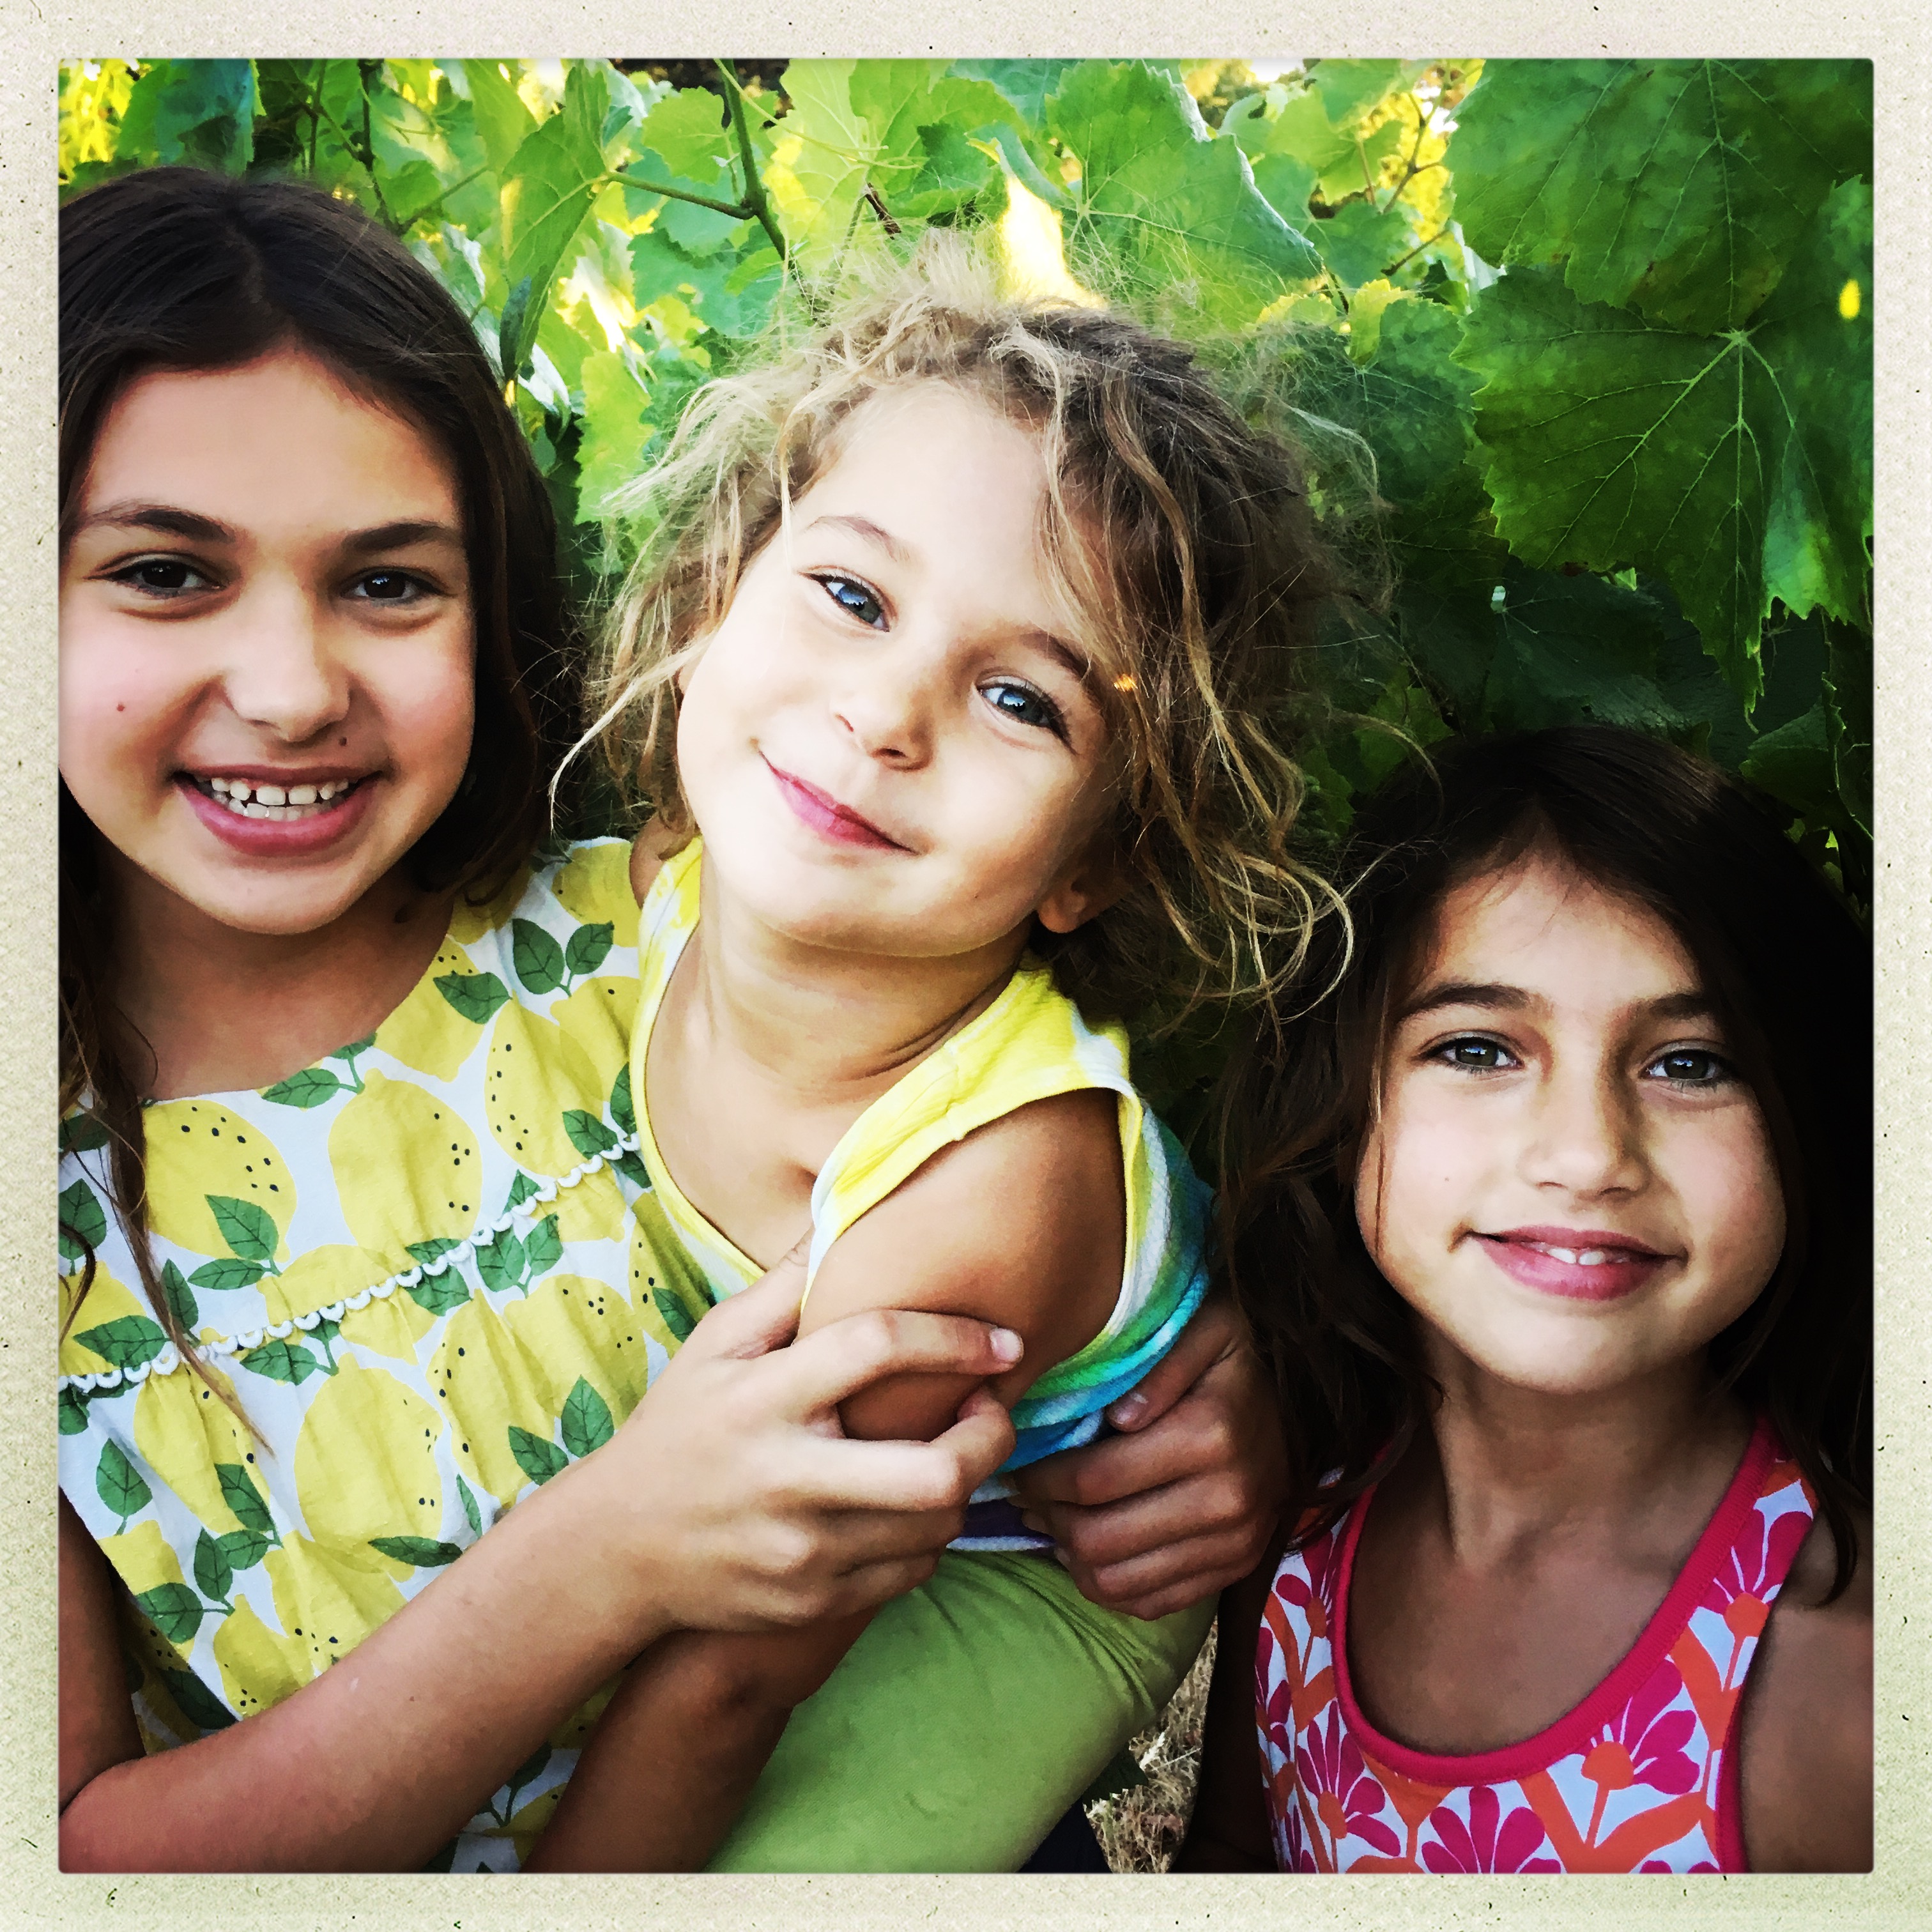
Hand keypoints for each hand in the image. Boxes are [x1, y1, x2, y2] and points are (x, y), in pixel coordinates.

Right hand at [582, 1251, 1019, 1634]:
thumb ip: (786, 1286)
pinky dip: (930, 1533)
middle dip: (990, 1436)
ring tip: (954, 1448)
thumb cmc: (679, 1428)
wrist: (619, 1549)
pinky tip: (913, 1502)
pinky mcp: (815, 1604)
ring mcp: (804, 1552)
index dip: (953, 1339)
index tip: (1003, 1340)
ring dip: (965, 1481)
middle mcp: (787, 1479)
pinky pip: (913, 1570)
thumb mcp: (715, 1344)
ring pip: (936, 1525)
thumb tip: (846, 1207)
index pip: (875, 1348)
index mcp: (763, 1397)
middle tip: (991, 1406)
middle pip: (934, 1472)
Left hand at [1009, 1292, 1285, 1620]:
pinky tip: (1089, 1551)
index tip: (1016, 1465)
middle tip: (1026, 1496)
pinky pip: (1154, 1603)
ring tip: (1051, 1522)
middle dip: (1049, 1520)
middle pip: (1101, 1540)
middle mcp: (1228, 1500)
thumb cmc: (1240, 1352)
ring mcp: (1236, 1543)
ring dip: (1071, 1559)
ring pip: (1121, 1583)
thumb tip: (1118, 1417)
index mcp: (1211, 1436)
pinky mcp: (1236, 1568)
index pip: (1096, 1480)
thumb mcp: (1207, 1325)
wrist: (1308, 1400)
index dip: (1041, 1479)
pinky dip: (1109, 1587)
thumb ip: (1163, 1362)